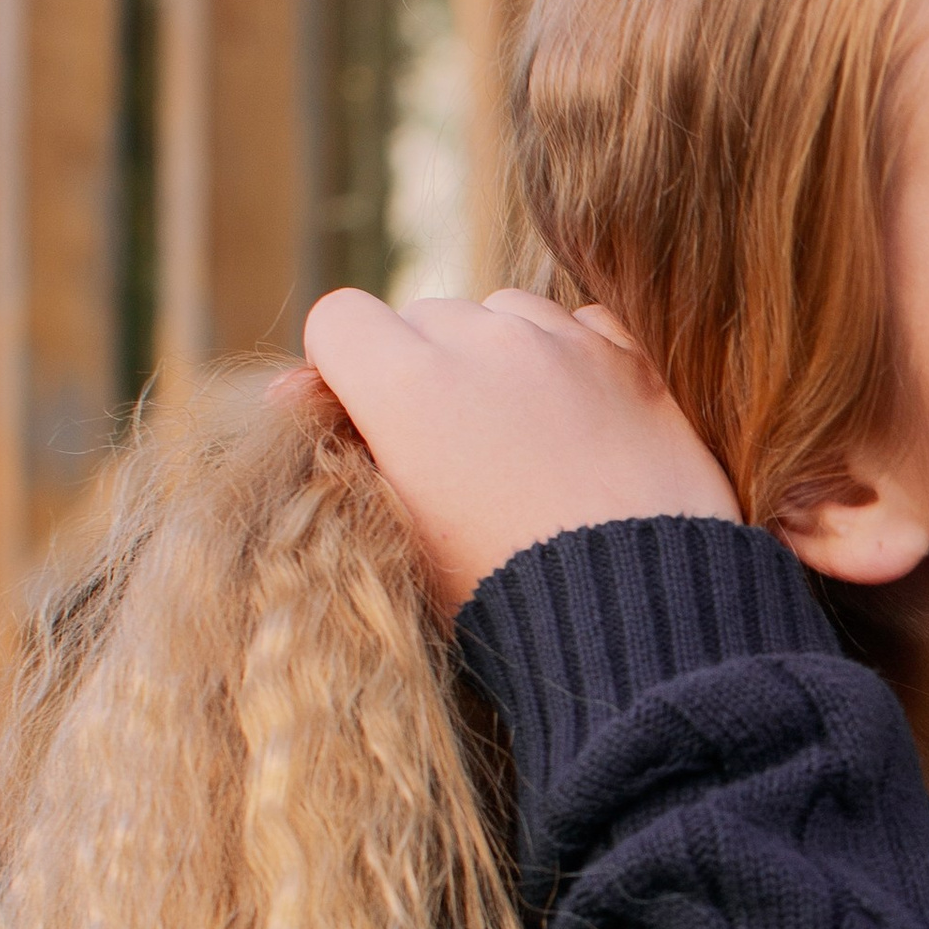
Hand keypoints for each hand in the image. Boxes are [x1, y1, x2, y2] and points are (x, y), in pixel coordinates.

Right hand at [301, 288, 740, 609]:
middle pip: (424, 315)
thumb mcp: (396, 531)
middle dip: (422, 365)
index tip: (363, 417)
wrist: (633, 616)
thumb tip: (295, 390)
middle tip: (449, 445)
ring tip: (519, 434)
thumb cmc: (500, 590)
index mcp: (407, 382)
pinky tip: (578, 421)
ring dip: (499, 353)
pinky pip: (581, 326)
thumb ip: (346, 449)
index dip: (342, 368)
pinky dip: (571, 358)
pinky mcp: (632, 357)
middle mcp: (483, 340)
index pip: (340, 319)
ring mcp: (564, 342)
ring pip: (504, 311)